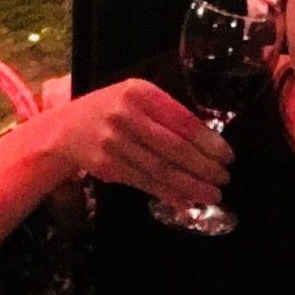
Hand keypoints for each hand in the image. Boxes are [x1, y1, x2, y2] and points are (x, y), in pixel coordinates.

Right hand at [51, 79, 232, 210]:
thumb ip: (167, 112)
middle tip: (224, 178)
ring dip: (190, 185)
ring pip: (160, 169)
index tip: (227, 155)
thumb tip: (208, 142)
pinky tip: (185, 201)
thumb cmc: (112, 110)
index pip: (182, 120)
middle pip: (173, 147)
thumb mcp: (137, 97)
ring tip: (212, 195)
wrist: (67, 129)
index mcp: (140, 93)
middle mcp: (125, 115)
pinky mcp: (107, 165)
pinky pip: (144, 182)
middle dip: (204, 167)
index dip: (208, 141)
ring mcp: (114, 142)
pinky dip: (167, 194)